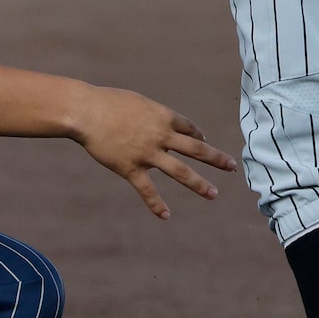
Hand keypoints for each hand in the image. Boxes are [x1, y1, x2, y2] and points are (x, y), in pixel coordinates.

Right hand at [66, 86, 238, 219]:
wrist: (86, 111)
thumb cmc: (108, 103)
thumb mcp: (137, 102)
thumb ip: (151, 114)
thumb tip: (159, 121)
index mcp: (163, 116)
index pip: (189, 129)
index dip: (198, 136)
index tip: (203, 142)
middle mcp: (160, 135)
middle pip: (195, 149)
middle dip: (216, 159)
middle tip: (232, 167)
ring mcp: (147, 153)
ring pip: (180, 171)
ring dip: (199, 184)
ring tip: (214, 194)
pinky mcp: (130, 168)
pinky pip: (147, 190)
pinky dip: (156, 204)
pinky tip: (166, 215)